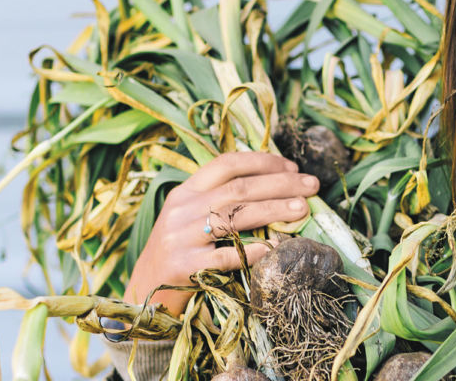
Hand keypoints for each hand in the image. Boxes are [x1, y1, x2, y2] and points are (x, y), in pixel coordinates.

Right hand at [123, 152, 318, 314]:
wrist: (143, 294)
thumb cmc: (178, 252)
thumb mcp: (189, 218)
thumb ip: (220, 201)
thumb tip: (275, 186)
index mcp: (184, 192)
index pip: (226, 164)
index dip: (262, 162)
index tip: (293, 167)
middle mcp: (181, 211)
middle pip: (238, 189)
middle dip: (281, 184)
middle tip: (312, 186)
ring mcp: (180, 238)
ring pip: (236, 217)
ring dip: (275, 209)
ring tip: (303, 208)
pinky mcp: (184, 268)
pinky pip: (226, 256)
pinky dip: (253, 250)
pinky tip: (276, 247)